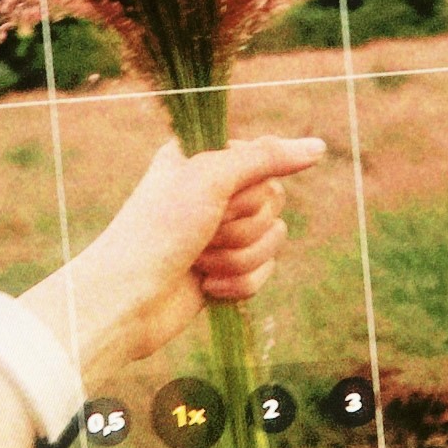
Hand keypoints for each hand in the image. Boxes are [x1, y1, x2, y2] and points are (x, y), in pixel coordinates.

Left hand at [33, 130, 327, 388]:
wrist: (129, 300)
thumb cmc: (158, 230)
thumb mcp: (211, 178)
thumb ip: (266, 158)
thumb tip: (318, 146)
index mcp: (202, 159)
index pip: (264, 162)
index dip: (249, 187)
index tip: (220, 197)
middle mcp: (212, 193)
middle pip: (273, 203)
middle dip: (242, 227)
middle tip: (203, 233)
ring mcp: (218, 234)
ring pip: (272, 241)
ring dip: (238, 258)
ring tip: (199, 262)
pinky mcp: (224, 271)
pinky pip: (263, 273)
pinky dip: (237, 283)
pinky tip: (205, 286)